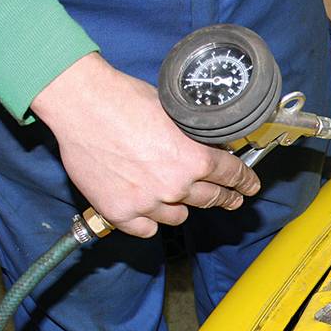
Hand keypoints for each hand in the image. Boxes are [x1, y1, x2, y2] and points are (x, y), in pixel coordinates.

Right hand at [31, 53, 259, 237]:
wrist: (81, 105)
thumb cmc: (123, 99)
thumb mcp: (174, 113)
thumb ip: (192, 138)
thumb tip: (207, 147)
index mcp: (193, 159)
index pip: (232, 175)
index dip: (244, 182)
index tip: (249, 187)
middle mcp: (174, 186)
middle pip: (210, 199)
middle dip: (225, 198)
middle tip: (231, 200)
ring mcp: (147, 203)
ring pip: (178, 218)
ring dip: (179, 208)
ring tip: (175, 198)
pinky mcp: (119, 213)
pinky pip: (146, 230)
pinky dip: (148, 222)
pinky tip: (147, 212)